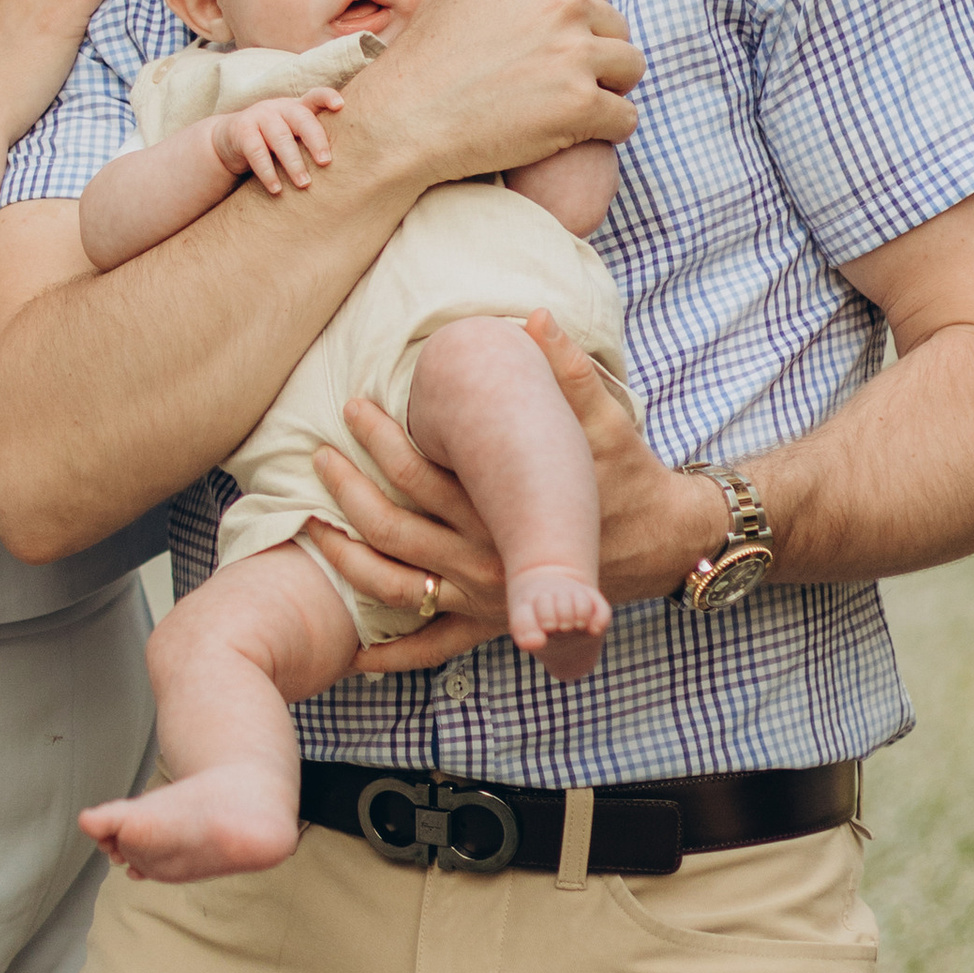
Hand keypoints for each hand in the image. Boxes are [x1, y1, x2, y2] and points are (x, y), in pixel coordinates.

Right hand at [209, 92, 342, 193]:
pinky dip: (267, 172)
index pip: (315, 96)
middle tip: (325, 162)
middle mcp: (279, 107)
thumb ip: (313, 141)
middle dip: (315, 139)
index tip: (341, 106)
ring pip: (280, 137)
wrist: (228, 140)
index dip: (327, 97)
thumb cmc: (272, 142)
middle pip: (301, 118)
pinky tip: (277, 189)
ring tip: (304, 184)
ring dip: (293, 162)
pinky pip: (256, 152)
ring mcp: (259, 116)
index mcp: (296, 107)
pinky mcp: (241, 130)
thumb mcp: (292, 136)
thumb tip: (353, 165)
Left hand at [304, 318, 718, 663]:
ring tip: (309, 527)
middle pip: (393, 532)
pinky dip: (391, 656)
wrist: (664, 544)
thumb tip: (536, 317)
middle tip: (318, 456)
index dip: (380, 441)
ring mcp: (484, 601)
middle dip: (348, 493)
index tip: (353, 408)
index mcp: (503, 512)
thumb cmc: (630, 477)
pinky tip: (352, 655)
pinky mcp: (491, 624)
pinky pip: (433, 648)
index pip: (420, 476)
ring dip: (347, 562)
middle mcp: (486, 563)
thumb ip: (569, 371)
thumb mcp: (607, 422)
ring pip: (396, 589)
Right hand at [356, 0, 641, 199]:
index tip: (558, 49)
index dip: (580, 24)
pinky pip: (625, 116)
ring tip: (577, 107)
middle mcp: (562, 0)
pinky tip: (579, 135)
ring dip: (609, 89)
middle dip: (596, 55)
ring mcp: (574, 52)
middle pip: (616, 27)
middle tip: (563, 84)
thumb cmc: (422, 60)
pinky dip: (608, 129)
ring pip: (630, 67)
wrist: (402, 120)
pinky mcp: (582, 104)